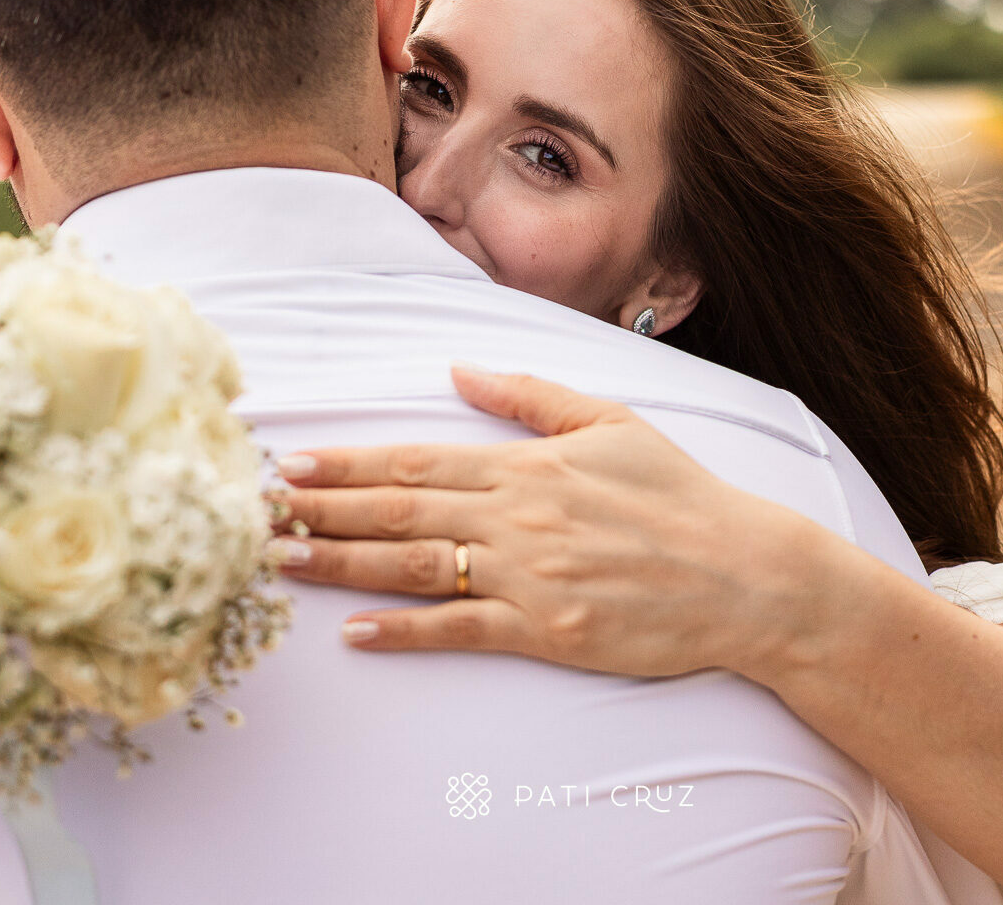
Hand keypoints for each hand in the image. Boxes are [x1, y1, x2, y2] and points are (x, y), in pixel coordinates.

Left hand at [271, 365, 832, 679]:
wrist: (745, 575)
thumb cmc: (681, 496)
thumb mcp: (612, 423)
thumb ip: (531, 396)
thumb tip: (458, 370)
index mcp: (528, 466)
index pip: (416, 462)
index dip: (347, 465)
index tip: (290, 466)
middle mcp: (518, 517)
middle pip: (399, 512)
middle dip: (322, 512)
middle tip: (256, 513)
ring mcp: (531, 576)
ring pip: (416, 567)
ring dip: (342, 565)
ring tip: (282, 564)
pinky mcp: (549, 631)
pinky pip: (463, 630)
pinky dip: (407, 631)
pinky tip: (358, 633)